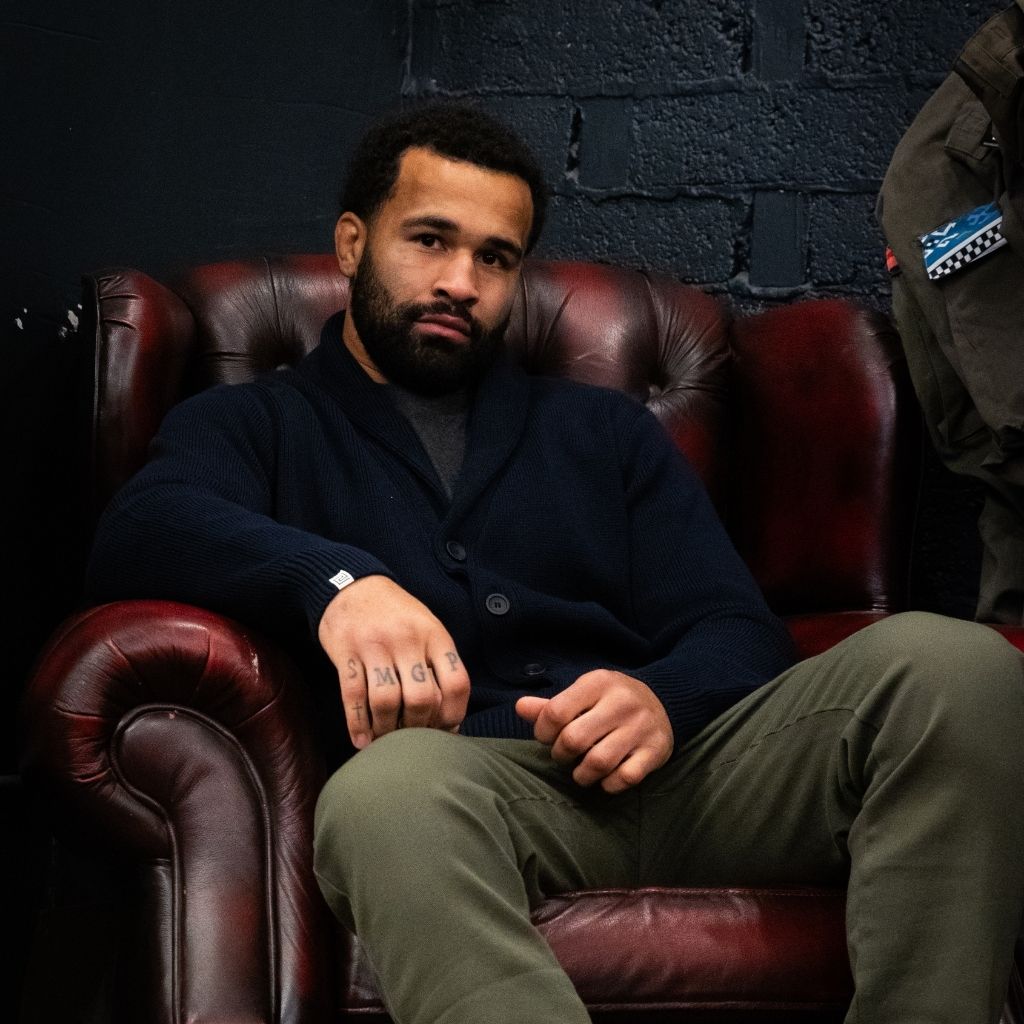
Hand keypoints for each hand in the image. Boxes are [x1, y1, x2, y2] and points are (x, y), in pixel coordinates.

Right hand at [318, 575, 469, 748]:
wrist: (353, 586)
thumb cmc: (396, 614)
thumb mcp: (428, 628)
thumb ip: (440, 665)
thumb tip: (450, 719)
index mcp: (435, 635)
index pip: (456, 683)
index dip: (453, 715)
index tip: (445, 731)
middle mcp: (407, 640)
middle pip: (421, 698)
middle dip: (418, 727)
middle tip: (412, 738)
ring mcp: (375, 646)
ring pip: (386, 701)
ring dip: (386, 729)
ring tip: (386, 739)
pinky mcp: (346, 652)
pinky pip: (353, 696)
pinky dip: (358, 724)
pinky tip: (362, 740)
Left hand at [516, 670, 673, 792]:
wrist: (663, 701)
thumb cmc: (610, 700)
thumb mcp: (583, 694)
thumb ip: (551, 705)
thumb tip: (519, 707)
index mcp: (599, 683)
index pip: (556, 712)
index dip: (543, 731)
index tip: (547, 737)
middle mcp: (622, 703)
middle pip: (574, 740)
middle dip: (561, 755)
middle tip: (564, 755)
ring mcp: (641, 727)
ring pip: (598, 763)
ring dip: (581, 775)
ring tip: (580, 772)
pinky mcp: (656, 750)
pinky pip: (625, 778)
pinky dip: (609, 785)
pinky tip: (605, 778)